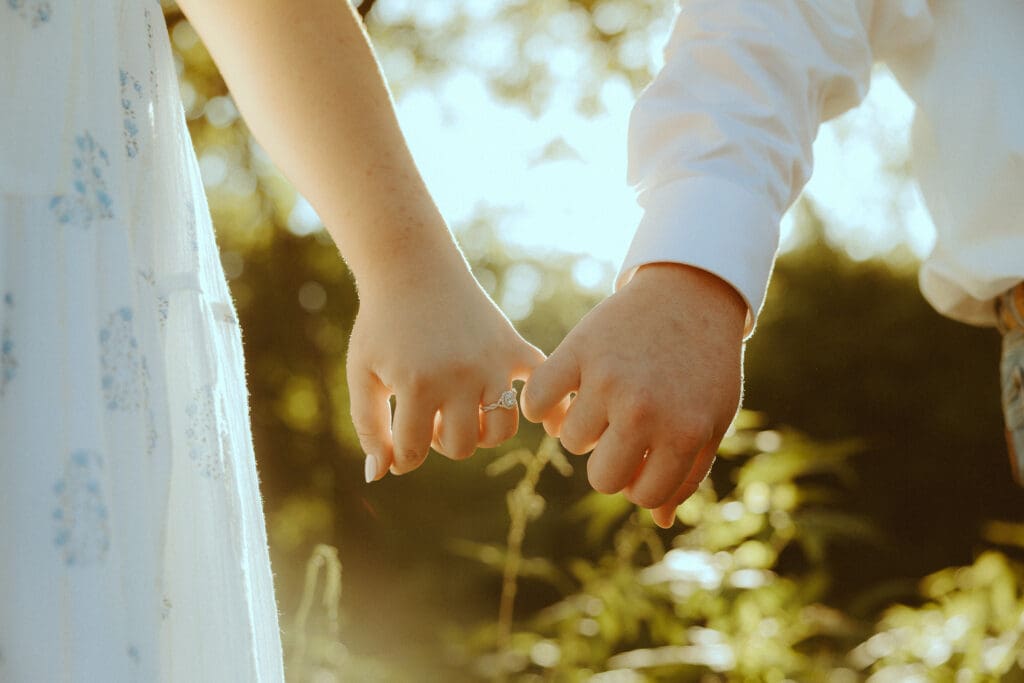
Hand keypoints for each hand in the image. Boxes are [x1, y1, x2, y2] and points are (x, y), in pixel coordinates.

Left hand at [347, 267, 544, 481]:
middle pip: (462, 446)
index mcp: (419, 386)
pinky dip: (552, 404)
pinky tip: (548, 421)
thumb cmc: (381, 324)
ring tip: (460, 411)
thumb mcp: (362, 374)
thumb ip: (369, 427)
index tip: (396, 441)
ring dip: (479, 431)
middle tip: (426, 417)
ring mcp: (492, 363)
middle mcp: (461, 378)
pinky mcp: (512, 348)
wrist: (413, 269)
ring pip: (500, 429)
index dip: (401, 457)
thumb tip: (381, 476)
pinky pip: (542, 382)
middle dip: (440, 442)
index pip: (414, 453)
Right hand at [521, 263, 745, 527]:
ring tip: (601, 399)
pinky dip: (542, 402)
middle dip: (609, 461)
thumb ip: (688, 472)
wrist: (690, 292)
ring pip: (569, 441)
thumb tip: (659, 521)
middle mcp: (644, 411)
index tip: (644, 454)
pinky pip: (538, 401)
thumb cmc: (704, 364)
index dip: (641, 478)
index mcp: (683, 433)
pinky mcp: (577, 350)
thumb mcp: (711, 419)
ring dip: (582, 426)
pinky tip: (564, 390)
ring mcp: (607, 380)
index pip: (643, 494)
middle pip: (602, 478)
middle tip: (619, 432)